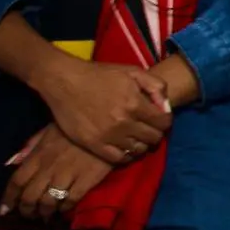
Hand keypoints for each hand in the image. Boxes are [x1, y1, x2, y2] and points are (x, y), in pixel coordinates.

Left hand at [1, 126, 109, 219]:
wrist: (106, 125)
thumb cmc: (75, 128)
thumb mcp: (47, 130)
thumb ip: (30, 146)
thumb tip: (13, 162)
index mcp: (38, 155)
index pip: (16, 181)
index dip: (8, 198)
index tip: (5, 210)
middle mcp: (48, 168)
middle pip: (30, 197)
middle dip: (26, 210)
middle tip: (28, 216)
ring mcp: (67, 176)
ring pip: (48, 203)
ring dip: (44, 213)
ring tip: (44, 217)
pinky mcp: (86, 181)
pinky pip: (70, 201)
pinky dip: (64, 209)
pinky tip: (63, 210)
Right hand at [30, 54, 171, 162]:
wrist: (64, 81)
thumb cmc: (99, 74)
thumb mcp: (132, 71)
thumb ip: (155, 86)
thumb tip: (165, 106)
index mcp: (134, 103)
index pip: (163, 123)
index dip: (165, 121)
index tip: (159, 119)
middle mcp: (123, 122)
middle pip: (153, 138)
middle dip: (156, 133)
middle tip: (149, 129)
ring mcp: (108, 136)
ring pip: (138, 149)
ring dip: (142, 144)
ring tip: (137, 137)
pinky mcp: (93, 144)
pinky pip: (118, 158)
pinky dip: (127, 155)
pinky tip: (126, 148)